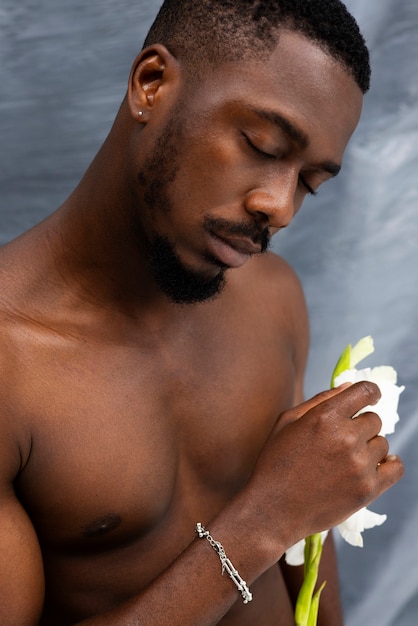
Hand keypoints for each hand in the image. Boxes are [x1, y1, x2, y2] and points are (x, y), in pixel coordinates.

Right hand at [245, 382, 403, 551]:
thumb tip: (349, 386)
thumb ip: (320, 400)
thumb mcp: (287, 422)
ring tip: (346, 461)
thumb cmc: (276, 462)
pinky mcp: (368, 489)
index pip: (365, 391)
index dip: (370, 392)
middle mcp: (346, 436)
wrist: (272, 510)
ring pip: (382, 443)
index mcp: (325, 416)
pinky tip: (374, 466)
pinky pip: (396, 467)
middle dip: (360, 426)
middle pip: (374, 419)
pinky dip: (389, 465)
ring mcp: (359, 464)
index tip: (369, 398)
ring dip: (369, 448)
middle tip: (341, 442)